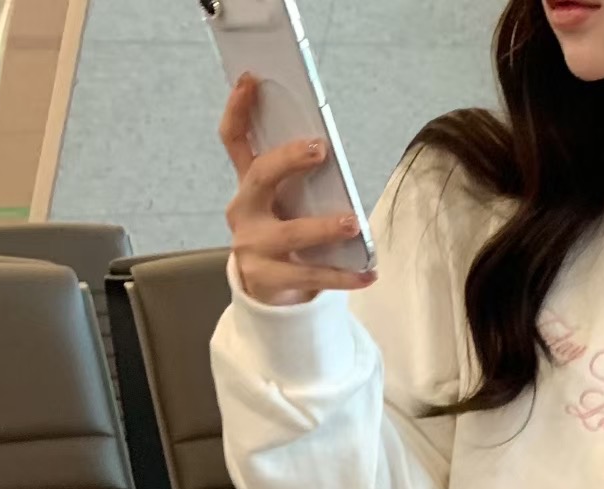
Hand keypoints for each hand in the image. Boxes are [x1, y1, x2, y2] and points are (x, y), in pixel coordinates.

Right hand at [220, 75, 376, 307]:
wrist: (267, 294)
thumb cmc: (283, 238)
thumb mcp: (284, 206)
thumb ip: (299, 183)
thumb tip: (332, 156)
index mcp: (248, 186)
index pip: (234, 141)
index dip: (238, 109)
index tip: (251, 80)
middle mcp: (244, 211)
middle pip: (261, 177)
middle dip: (289, 160)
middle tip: (320, 149)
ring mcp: (252, 247)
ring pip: (289, 233)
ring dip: (323, 227)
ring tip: (353, 223)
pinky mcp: (267, 279)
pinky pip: (310, 275)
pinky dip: (343, 276)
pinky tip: (369, 275)